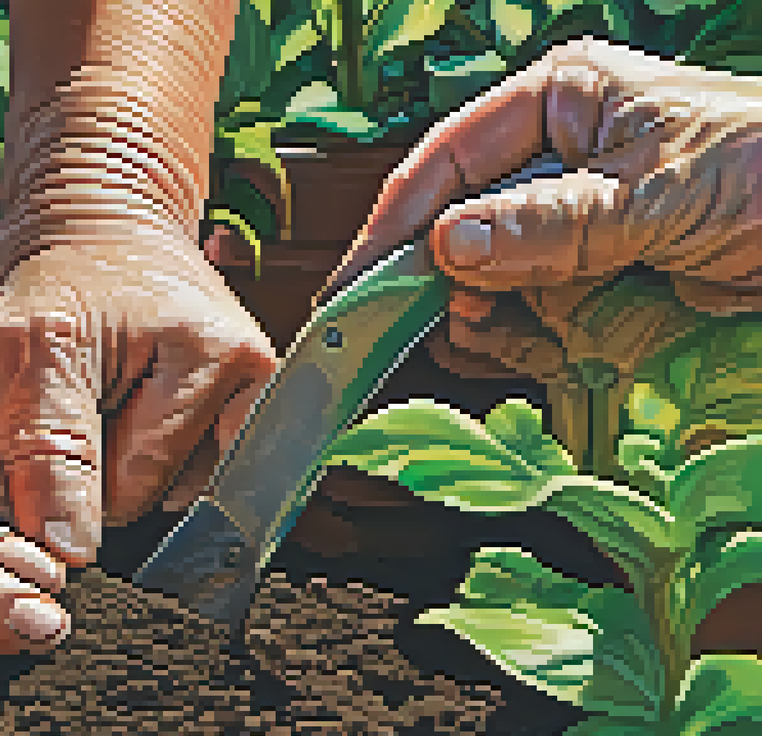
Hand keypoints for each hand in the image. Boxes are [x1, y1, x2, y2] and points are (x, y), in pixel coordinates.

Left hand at [0, 230, 277, 565]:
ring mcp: (257, 391)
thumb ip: (40, 448)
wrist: (108, 225)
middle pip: (142, 498)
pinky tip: (131, 407)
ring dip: (111, 464)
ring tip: (97, 396)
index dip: (57, 484)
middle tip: (64, 397)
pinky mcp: (256, 407)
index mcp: (197, 350)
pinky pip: (187, 484)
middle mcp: (246, 371)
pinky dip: (144, 463)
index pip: (121, 492)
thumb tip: (69, 548)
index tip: (32, 443)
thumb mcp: (20, 351)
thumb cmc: (60, 282)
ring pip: (162, 497)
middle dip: (83, 464)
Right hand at [322, 37, 761, 384]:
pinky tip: (526, 352)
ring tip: (494, 339)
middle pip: (459, 224)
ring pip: (490, 278)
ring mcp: (575, 224)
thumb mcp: (658, 189)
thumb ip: (554, 222)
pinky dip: (524, 342)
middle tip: (427, 323)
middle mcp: (558, 160)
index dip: (396, 221)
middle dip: (441, 278)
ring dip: (485, 316)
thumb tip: (450, 248)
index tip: (358, 281)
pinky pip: (533, 314)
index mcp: (562, 103)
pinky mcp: (597, 278)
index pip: (447, 157)